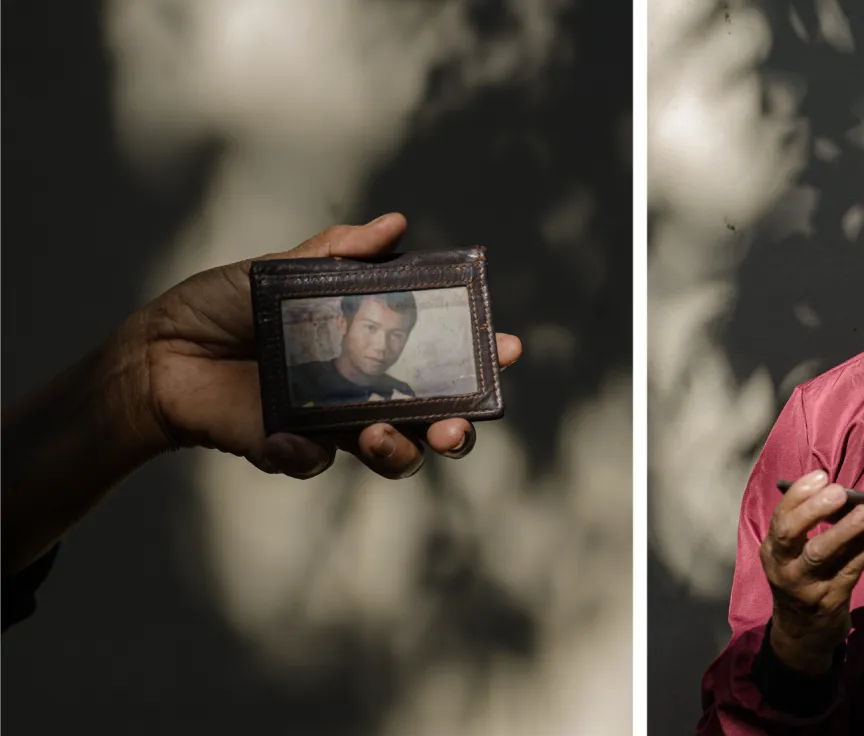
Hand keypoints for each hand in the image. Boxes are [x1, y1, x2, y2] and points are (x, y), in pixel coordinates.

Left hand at [125, 212, 521, 478]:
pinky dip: (303, 453)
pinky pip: (312, 462)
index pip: (439, 358)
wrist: (159, 348)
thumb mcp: (284, 271)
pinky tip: (284, 437)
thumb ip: (339, 254)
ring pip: (389, 454)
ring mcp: (330, 424)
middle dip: (457, 429)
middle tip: (456, 427)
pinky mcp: (289, 449)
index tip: (507, 349)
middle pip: (431, 421)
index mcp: (371, 347)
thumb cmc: (224, 306)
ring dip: (399, 452)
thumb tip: (395, 224)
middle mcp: (362, 390)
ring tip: (382, 437)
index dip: (479, 358)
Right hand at [759, 470, 863, 675]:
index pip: (780, 517)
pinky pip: (851, 571)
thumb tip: (844, 496)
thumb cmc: (801, 582)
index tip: (820, 476)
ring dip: (845, 531)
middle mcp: (783, 568)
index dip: (799, 495)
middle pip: (791, 534)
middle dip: (814, 510)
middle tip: (838, 492)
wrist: (801, 635)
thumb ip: (809, 530)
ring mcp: (805, 586)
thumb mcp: (792, 558)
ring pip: (821, 554)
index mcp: (773, 551)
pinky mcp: (830, 600)